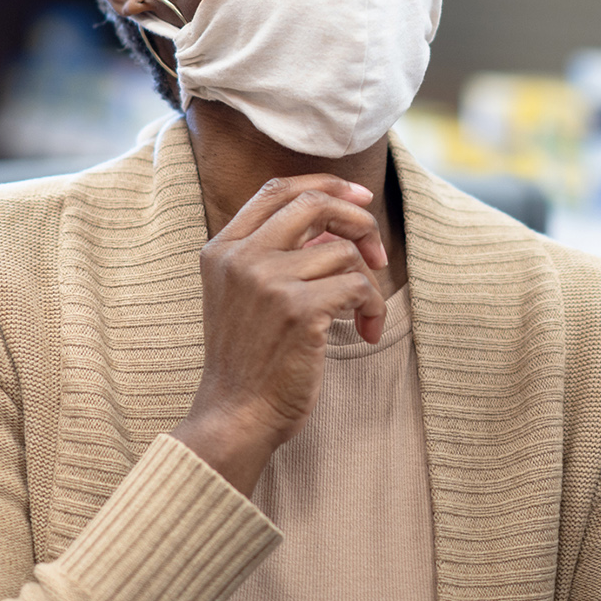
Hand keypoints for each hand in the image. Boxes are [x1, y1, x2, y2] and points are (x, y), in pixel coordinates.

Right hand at [172, 175, 387, 495]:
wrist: (236, 415)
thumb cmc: (249, 360)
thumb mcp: (244, 295)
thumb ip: (275, 254)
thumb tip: (336, 226)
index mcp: (222, 248)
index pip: (277, 189)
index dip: (325, 185)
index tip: (359, 198)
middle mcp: (241, 257)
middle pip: (315, 204)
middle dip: (359, 220)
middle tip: (378, 253)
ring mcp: (268, 281)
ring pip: (344, 252)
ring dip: (368, 284)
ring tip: (363, 316)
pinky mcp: (299, 309)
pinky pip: (358, 286)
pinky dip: (374, 308)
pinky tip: (367, 332)